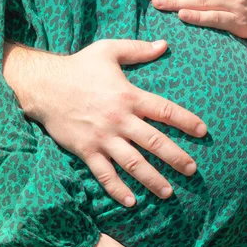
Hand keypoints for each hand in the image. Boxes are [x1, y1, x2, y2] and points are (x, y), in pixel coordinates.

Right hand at [4, 39, 206, 206]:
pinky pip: (104, 174)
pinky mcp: (86, 150)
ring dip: (152, 179)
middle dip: (176, 158)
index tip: (202, 132)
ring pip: (133, 163)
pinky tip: (131, 202)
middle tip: (192, 170)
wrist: (44, 85)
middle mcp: (119, 119)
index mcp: (128, 95)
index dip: (186, 121)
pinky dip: (117, 189)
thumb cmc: (77, 66)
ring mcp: (102, 137)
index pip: (164, 110)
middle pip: (154, 142)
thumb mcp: (108, 50)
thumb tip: (164, 44)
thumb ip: (138, 49)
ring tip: (168, 193)